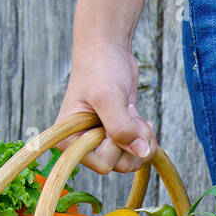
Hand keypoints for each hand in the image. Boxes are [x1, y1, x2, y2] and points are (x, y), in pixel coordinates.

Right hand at [54, 40, 156, 173]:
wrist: (108, 50)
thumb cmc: (99, 68)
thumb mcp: (107, 96)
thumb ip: (121, 127)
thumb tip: (140, 152)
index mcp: (69, 141)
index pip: (101, 164)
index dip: (117, 146)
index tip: (115, 118)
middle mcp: (83, 146)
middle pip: (119, 166)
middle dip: (133, 141)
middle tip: (130, 114)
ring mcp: (101, 143)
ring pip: (131, 161)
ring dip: (142, 139)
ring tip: (134, 114)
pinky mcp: (117, 137)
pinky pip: (137, 152)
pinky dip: (146, 138)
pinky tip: (138, 118)